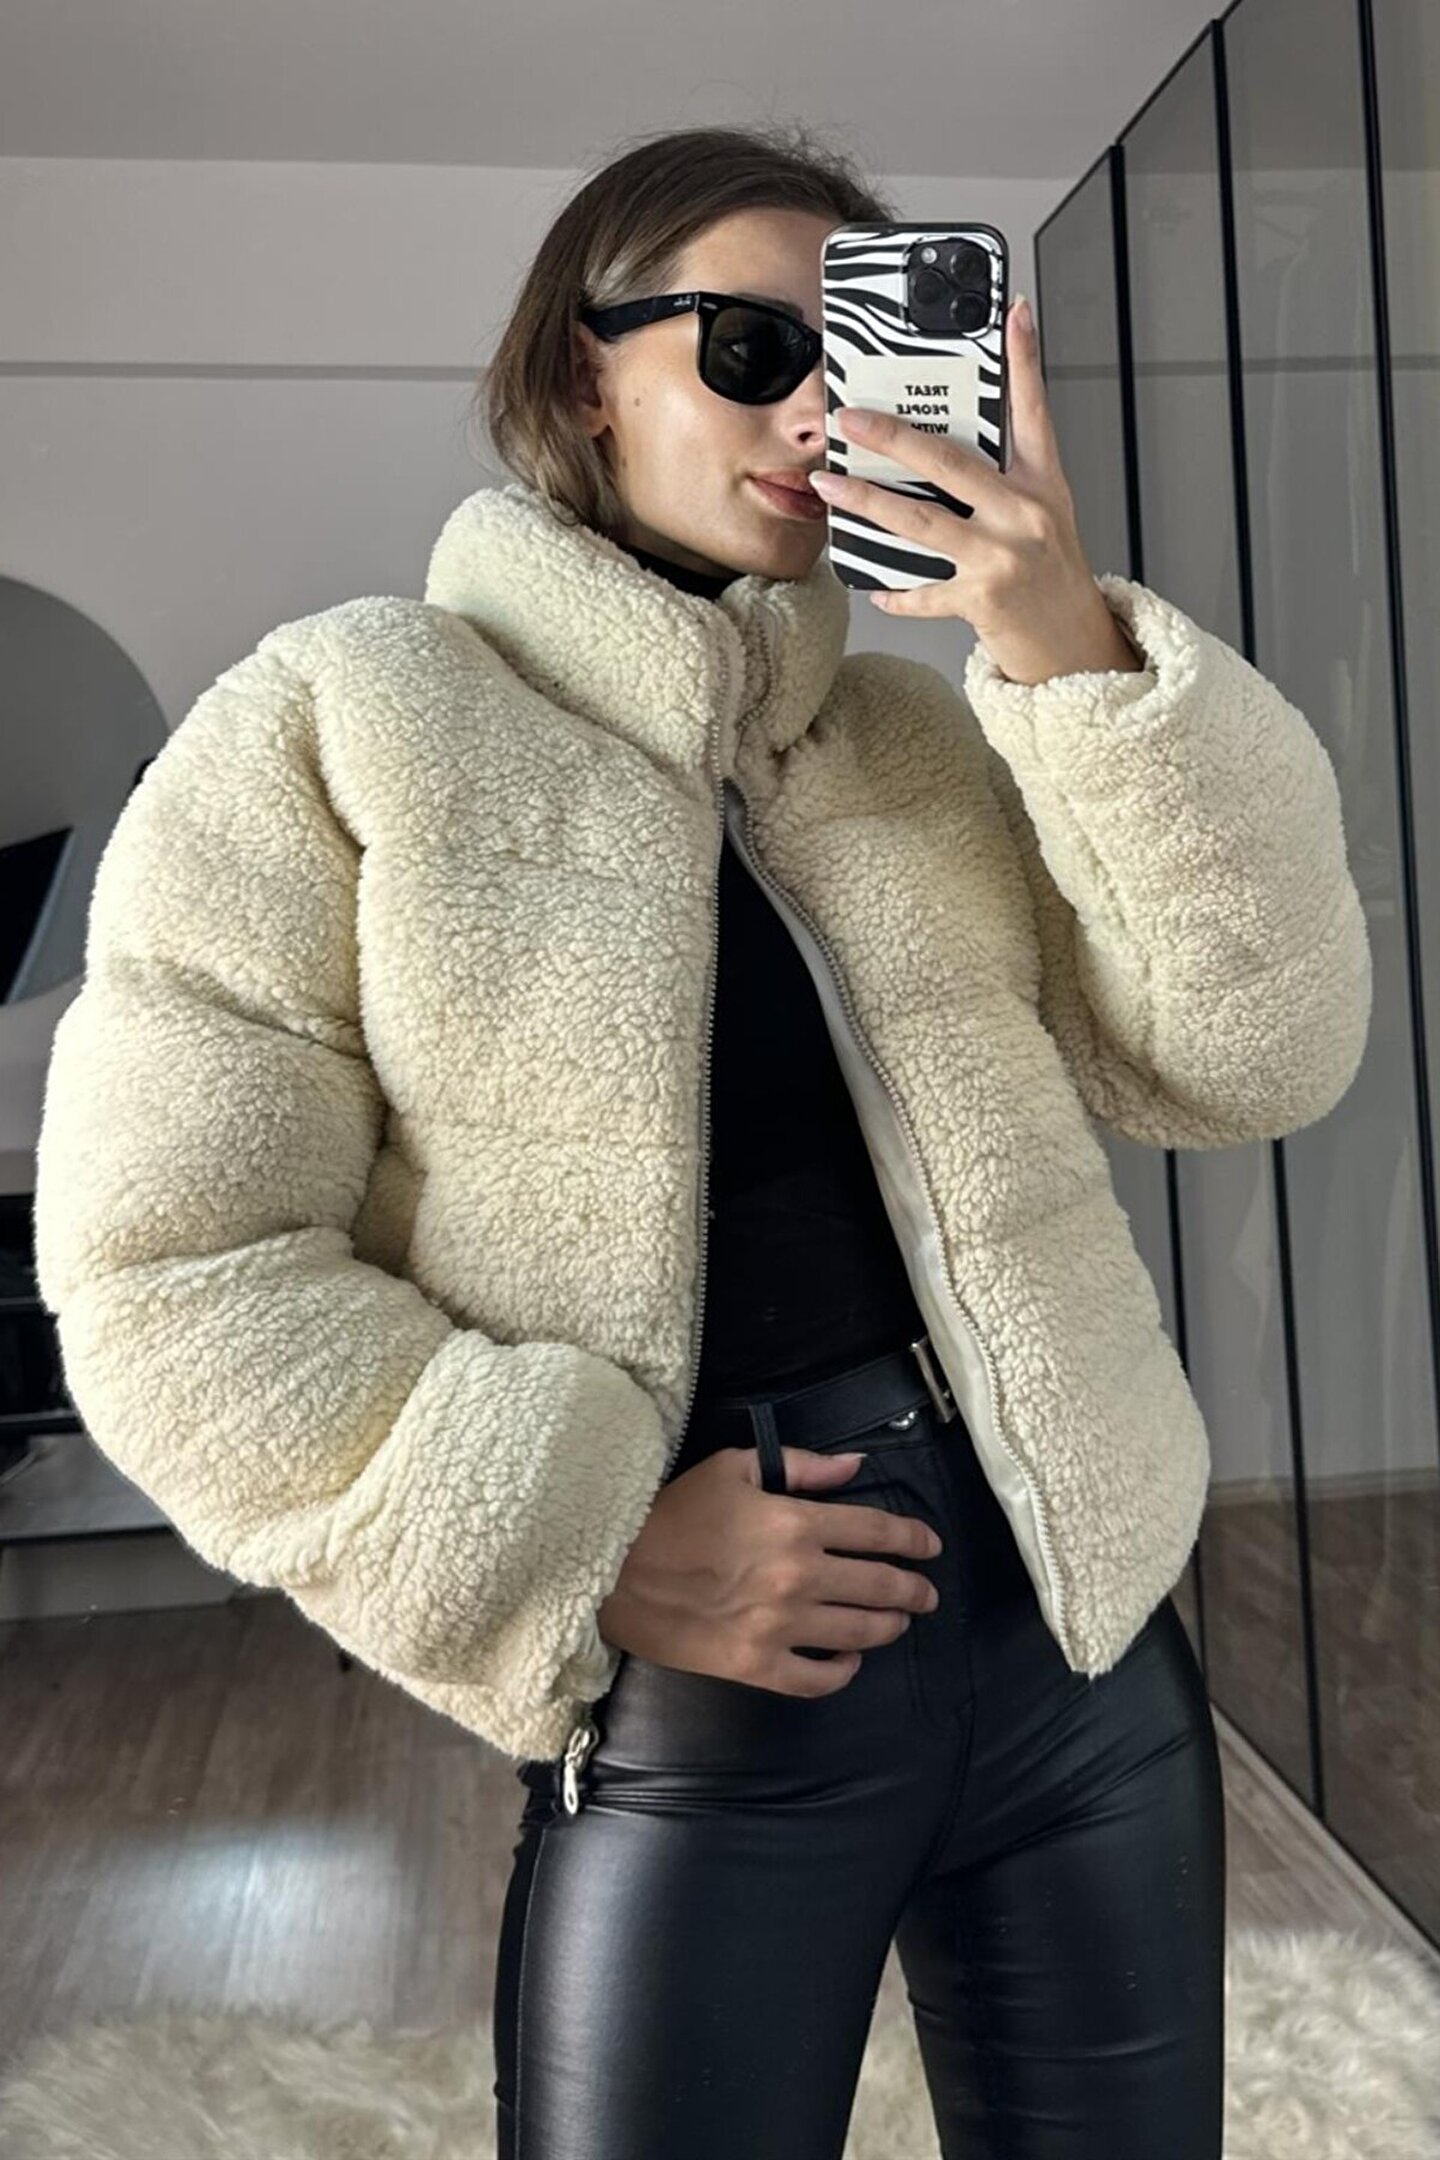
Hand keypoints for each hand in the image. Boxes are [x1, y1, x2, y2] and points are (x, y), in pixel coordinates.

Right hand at [596, 1445, 942, 1697]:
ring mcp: (780, 1626)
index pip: (877, 1531)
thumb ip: (802, 1465)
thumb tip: (856, 1467)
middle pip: (879, 1585)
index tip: (930, 1547)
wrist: (614, 1570)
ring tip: (897, 1622)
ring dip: (888, 1626)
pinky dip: (843, 1671)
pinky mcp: (756, 1665)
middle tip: (926, 1593)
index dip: (913, 1539)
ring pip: (859, 1632)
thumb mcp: (734, 1468)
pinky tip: (850, 1660)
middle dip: (913, 1589)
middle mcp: (798, 1576)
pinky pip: (817, 1678)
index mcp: (795, 1522)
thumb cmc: (672, 1513)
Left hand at [808, 294, 1145, 684]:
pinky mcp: (982, 599)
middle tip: (850, 419)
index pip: (1033, 410)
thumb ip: (1004, 479)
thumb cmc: (1052, 575)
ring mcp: (1002, 556)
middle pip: (949, 463)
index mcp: (1042, 484)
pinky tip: (873, 585)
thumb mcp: (1043, 514)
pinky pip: (922, 591)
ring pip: (921, 521)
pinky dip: (895, 591)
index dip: (1024, 358)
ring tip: (829, 488)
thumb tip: (943, 449)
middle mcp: (1024, 514)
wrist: (1075, 647)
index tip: (1013, 310)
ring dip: (867, 504)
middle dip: (893, 438)